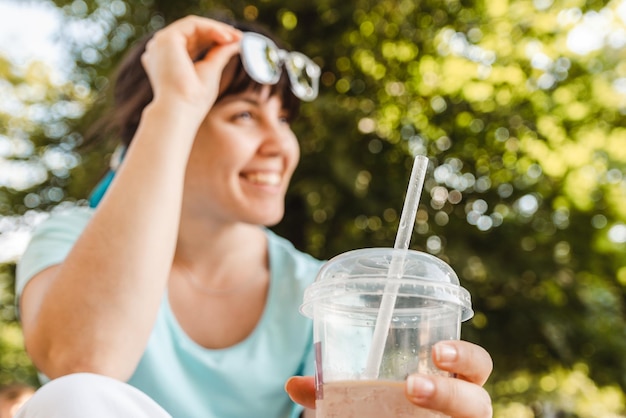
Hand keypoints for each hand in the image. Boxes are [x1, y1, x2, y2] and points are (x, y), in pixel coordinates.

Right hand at [141, 15, 241, 118]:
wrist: (180, 112)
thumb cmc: (193, 101)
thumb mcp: (210, 71)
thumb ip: (220, 54)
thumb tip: (237, 43)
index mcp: (166, 60)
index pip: (192, 43)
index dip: (213, 40)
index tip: (236, 42)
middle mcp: (160, 50)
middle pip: (192, 33)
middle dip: (218, 33)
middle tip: (239, 37)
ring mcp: (161, 43)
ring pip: (193, 27)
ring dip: (217, 30)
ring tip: (236, 37)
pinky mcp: (167, 39)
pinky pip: (193, 25)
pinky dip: (212, 28)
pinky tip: (227, 38)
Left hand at [285, 340, 492, 417]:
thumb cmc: (384, 409)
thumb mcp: (362, 397)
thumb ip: (333, 390)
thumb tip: (292, 383)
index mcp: (451, 382)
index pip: (477, 365)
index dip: (466, 355)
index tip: (435, 349)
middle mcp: (462, 411)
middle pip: (479, 402)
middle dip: (452, 392)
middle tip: (412, 384)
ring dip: (446, 407)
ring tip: (411, 395)